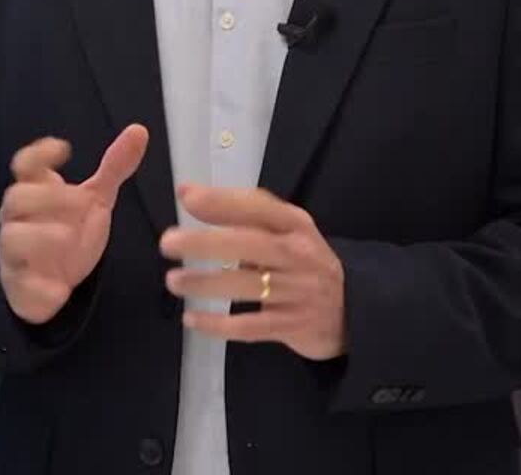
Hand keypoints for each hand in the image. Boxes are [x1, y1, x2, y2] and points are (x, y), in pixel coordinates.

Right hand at [0, 124, 148, 324]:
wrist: (50, 278)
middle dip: (45, 197)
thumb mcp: (94, 198)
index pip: (25, 165)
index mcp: (35, 192)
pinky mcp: (21, 286)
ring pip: (11, 240)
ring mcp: (17, 253)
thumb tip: (139, 130)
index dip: (39, 154)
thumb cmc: (68, 229)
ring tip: (66, 237)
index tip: (64, 149)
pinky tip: (60, 290)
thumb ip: (114, 167)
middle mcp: (19, 220)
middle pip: (15, 198)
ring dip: (37, 237)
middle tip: (79, 200)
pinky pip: (22, 287)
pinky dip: (39, 289)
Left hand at [159, 184, 346, 360]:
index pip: (259, 207)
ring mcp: (296, 292)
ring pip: (246, 285)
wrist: (352, 310)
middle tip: (168, 243)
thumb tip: (187, 192)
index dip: (222, 201)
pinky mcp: (291, 326)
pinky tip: (192, 319)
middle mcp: (298, 255)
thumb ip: (244, 213)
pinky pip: (250, 327)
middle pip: (250, 244)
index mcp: (296, 226)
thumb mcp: (288, 231)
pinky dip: (218, 325)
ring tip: (173, 281)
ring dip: (206, 284)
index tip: (186, 196)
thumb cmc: (304, 263)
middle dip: (206, 243)